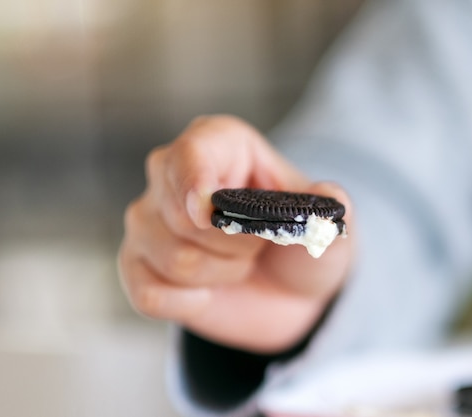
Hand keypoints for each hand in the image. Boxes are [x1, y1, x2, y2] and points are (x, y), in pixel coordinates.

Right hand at [118, 115, 353, 352]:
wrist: (286, 293)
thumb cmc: (301, 245)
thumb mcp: (329, 229)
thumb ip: (333, 212)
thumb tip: (332, 199)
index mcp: (218, 144)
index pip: (191, 153)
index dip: (197, 182)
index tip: (210, 213)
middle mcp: (171, 176)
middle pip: (181, 214)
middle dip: (234, 243)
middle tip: (259, 244)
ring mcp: (149, 221)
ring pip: (174, 258)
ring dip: (221, 274)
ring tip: (239, 264)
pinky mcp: (138, 265)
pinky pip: (148, 293)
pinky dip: (188, 303)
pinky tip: (207, 293)